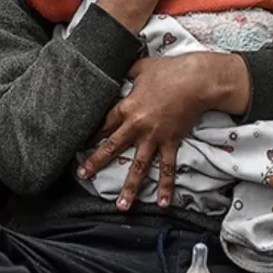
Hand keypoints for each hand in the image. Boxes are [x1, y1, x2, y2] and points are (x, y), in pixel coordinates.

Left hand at [77, 53, 246, 209]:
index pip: (103, 124)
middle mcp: (137, 125)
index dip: (89, 135)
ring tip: (121, 206)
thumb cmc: (169, 70)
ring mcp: (154, 137)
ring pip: (138, 166)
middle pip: (112, 148)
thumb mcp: (142, 66)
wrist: (196, 80)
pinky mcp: (171, 142)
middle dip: (95, 163)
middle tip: (82, 175)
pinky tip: (162, 203)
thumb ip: (127, 71)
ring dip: (129, 187)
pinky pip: (167, 168)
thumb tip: (118, 67)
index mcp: (127, 107)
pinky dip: (166, 186)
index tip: (76, 144)